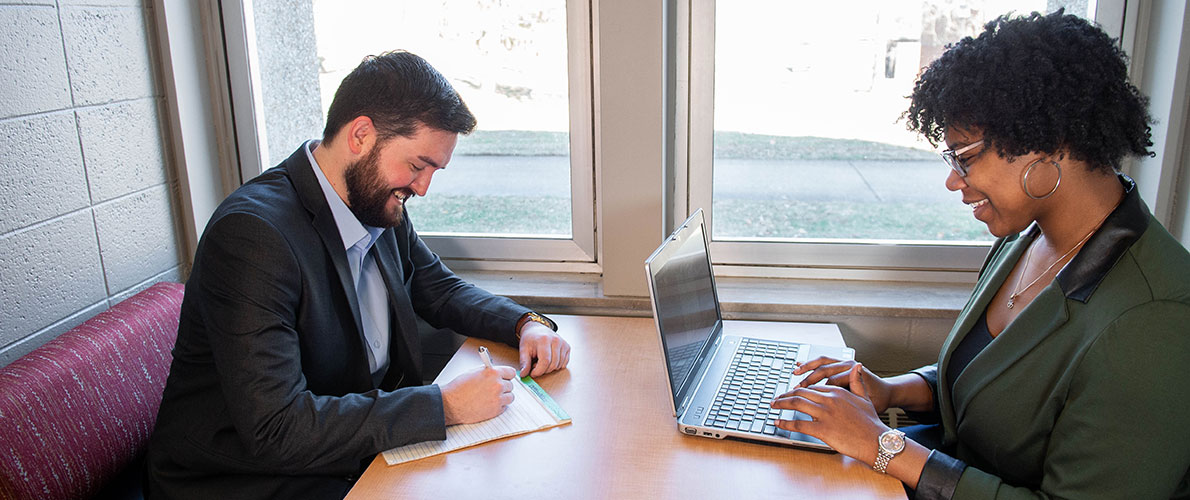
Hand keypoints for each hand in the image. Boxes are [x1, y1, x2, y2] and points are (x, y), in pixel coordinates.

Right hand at [440, 364, 516, 424]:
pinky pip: (505, 407)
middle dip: (504, 387)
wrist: (451, 404)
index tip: (506, 378)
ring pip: (510, 397)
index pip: (511, 372)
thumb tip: (497, 373)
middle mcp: (497, 385)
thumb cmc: (459, 388)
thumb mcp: (474, 372)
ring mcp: (498, 398)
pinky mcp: (496, 410)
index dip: (507, 375)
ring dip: (504, 397)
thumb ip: (488, 372)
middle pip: (511, 385)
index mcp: (493, 373)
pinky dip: (499, 406)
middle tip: (496, 389)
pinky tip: (489, 404)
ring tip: (493, 397)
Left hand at [518, 322, 570, 376]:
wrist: (537, 329)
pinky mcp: (567, 347)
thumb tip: (523, 374)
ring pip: (558, 366)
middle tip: (535, 366)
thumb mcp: (523, 349)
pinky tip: (549, 360)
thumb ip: (524, 362)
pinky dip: (556, 366)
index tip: (532, 373)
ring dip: (549, 368)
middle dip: (543, 370)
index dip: (538, 371)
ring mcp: (563, 344)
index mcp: (544, 340)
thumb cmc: (530, 338)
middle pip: (552, 365)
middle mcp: (556, 340)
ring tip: (541, 361)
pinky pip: (564, 364)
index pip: (545, 361)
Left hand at [772, 363, 888, 465]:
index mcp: (837, 392)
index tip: (792, 394)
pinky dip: (785, 423)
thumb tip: (857, 367)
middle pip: (801, 393)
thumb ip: (856, 382)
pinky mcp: (822, 429)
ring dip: (781, 404)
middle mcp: (829, 400)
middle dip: (785, 395)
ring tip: (774, 406)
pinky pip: (798, 424)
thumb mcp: (865, 398)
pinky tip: (778, 423)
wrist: (877, 441)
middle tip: (777, 399)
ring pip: (796, 404)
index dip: (799, 390)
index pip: (812, 388)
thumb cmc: (871, 423)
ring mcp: (825, 414)